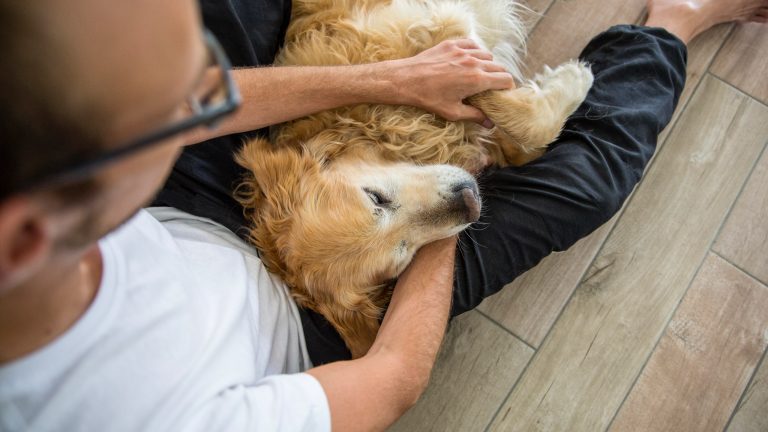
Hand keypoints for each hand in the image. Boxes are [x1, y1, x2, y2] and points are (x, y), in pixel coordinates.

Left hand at [381, 39, 515, 125]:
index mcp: (477, 80)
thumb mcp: (453, 112)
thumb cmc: (428, 98)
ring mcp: (463, 51)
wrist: (406, 80)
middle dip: (499, 77)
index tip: (503, 93)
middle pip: (499, 67)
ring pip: (487, 55)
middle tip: (492, 87)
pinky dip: (476, 52)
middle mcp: (473, 62)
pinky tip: (470, 61)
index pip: (505, 79)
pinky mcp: (452, 44)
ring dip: (488, 65)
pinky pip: (473, 44)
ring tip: (480, 75)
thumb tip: (490, 123)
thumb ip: (475, 115)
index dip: (508, 88)